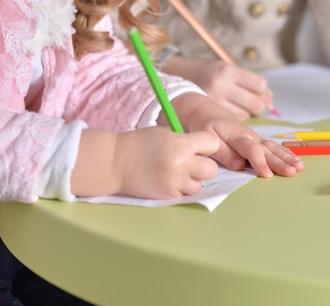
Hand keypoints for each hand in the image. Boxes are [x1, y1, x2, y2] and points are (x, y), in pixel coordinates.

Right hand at [72, 126, 219, 198]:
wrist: (116, 161)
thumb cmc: (141, 143)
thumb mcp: (166, 133)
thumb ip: (186, 140)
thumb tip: (204, 148)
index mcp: (182, 144)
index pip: (213, 144)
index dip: (207, 145)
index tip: (200, 145)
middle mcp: (182, 164)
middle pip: (212, 169)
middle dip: (204, 165)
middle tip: (193, 161)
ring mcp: (175, 181)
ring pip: (200, 184)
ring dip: (193, 179)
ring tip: (178, 171)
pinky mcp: (168, 195)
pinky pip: (184, 193)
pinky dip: (180, 187)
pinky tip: (168, 179)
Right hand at [162, 55, 271, 119]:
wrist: (178, 76)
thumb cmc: (207, 72)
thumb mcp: (226, 69)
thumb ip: (247, 82)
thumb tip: (270, 98)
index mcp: (227, 70)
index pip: (260, 85)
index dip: (263, 91)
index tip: (260, 92)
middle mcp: (221, 85)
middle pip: (255, 102)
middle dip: (259, 105)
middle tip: (254, 104)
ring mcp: (214, 101)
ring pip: (246, 114)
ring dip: (247, 113)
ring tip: (238, 106)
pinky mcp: (209, 114)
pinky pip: (233, 121)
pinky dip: (236, 119)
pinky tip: (229, 112)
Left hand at [173, 94, 303, 177]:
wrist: (206, 110)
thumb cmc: (205, 126)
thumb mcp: (208, 139)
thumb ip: (224, 153)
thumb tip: (239, 166)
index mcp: (236, 136)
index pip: (251, 150)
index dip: (259, 162)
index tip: (267, 174)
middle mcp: (249, 136)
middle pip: (267, 150)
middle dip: (280, 162)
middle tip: (292, 171)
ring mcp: (254, 137)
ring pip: (273, 147)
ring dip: (286, 157)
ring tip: (299, 167)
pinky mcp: (256, 139)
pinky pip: (272, 145)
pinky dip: (284, 152)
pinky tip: (294, 159)